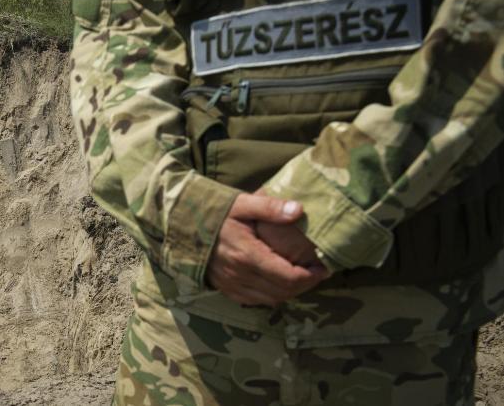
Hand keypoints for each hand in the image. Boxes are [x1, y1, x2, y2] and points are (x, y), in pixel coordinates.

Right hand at [206, 193, 328, 305]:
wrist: (181, 224)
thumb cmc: (214, 211)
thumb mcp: (242, 203)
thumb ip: (271, 207)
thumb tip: (299, 210)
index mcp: (248, 255)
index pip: (289, 277)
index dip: (311, 276)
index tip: (323, 267)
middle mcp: (240, 275)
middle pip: (283, 291)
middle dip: (305, 285)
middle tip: (316, 272)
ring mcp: (231, 284)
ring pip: (270, 299)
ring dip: (289, 292)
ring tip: (300, 278)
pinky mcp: (224, 288)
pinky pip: (254, 301)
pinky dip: (270, 296)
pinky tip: (276, 283)